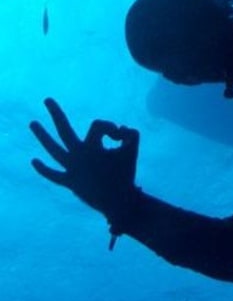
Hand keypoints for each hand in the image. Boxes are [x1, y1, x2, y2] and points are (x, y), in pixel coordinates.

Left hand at [30, 98, 140, 222]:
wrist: (118, 202)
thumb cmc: (126, 173)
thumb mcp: (133, 148)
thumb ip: (131, 132)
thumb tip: (121, 127)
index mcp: (91, 147)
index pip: (98, 125)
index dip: (111, 127)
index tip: (120, 137)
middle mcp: (77, 155)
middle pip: (63, 130)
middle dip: (55, 113)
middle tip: (46, 99)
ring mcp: (70, 169)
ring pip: (53, 150)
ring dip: (42, 136)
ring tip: (32, 123)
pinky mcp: (69, 182)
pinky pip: (53, 175)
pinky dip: (44, 168)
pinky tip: (34, 161)